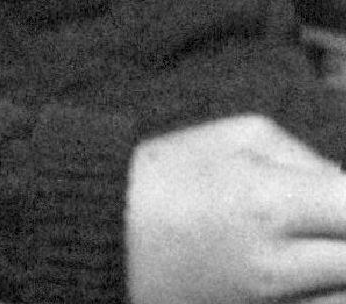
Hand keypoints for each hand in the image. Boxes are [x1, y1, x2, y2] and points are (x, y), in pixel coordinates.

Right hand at [128, 116, 345, 303]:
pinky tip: (315, 269)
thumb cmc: (168, 175)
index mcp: (269, 203)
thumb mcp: (237, 137)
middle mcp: (276, 262)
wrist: (104, 232)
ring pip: (344, 296)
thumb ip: (310, 160)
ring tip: (323, 244)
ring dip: (341, 268)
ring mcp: (268, 302)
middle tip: (333, 220)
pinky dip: (325, 291)